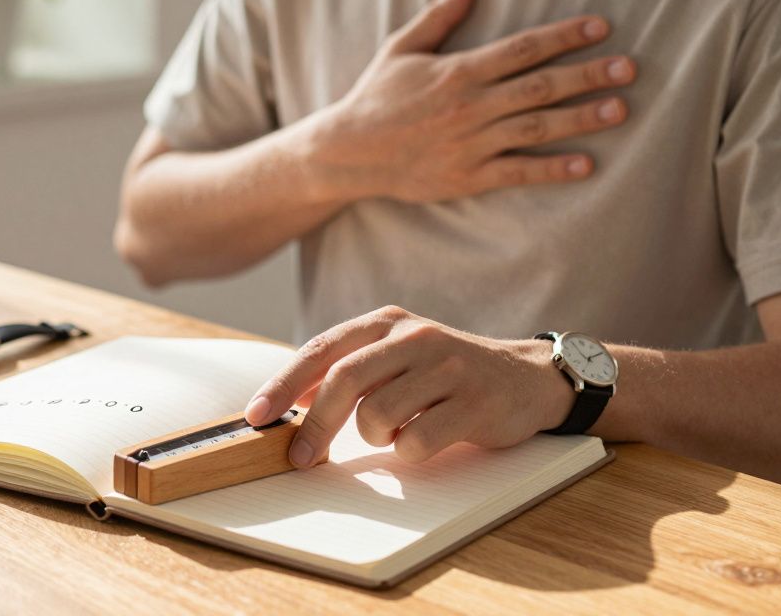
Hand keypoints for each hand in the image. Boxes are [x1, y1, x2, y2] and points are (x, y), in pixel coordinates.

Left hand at [244, 306, 576, 465]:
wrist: (525, 377)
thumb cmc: (444, 373)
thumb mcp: (395, 356)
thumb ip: (347, 370)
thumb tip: (288, 404)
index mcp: (386, 323)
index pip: (321, 350)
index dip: (283, 384)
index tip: (256, 416)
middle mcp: (414, 337)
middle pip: (343, 381)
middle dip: (315, 426)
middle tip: (301, 458)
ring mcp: (447, 366)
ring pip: (378, 414)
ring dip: (376, 437)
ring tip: (397, 430)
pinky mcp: (475, 402)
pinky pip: (418, 441)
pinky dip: (411, 451)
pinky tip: (426, 438)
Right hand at [306, 0, 635, 203]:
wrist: (348, 153)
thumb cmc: (376, 97)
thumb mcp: (402, 48)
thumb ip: (440, 15)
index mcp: (458, 71)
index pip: (522, 48)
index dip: (564, 36)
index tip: (600, 28)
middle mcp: (470, 106)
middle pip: (540, 87)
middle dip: (587, 75)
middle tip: (628, 68)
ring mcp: (470, 143)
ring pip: (536, 127)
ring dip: (582, 118)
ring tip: (620, 108)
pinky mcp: (467, 176)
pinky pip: (518, 171)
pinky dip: (552, 168)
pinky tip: (586, 163)